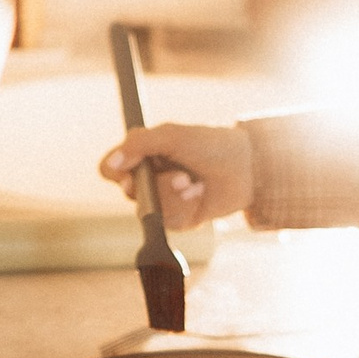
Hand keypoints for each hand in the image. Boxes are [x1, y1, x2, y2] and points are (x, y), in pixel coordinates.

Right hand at [98, 124, 253, 230]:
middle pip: (129, 192)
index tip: (129, 171)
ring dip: (175, 196)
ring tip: (195, 183)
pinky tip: (200, 194)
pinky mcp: (179, 218)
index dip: (114, 172)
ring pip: (149, 210)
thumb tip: (112, 163)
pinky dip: (186, 206)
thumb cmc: (211, 145)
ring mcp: (163, 200)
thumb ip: (139, 143)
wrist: (247, 168)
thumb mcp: (172, 136)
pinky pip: (169, 221)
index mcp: (143, 156)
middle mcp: (149, 179)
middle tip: (181, 176)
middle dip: (157, 185)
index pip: (111, 169)